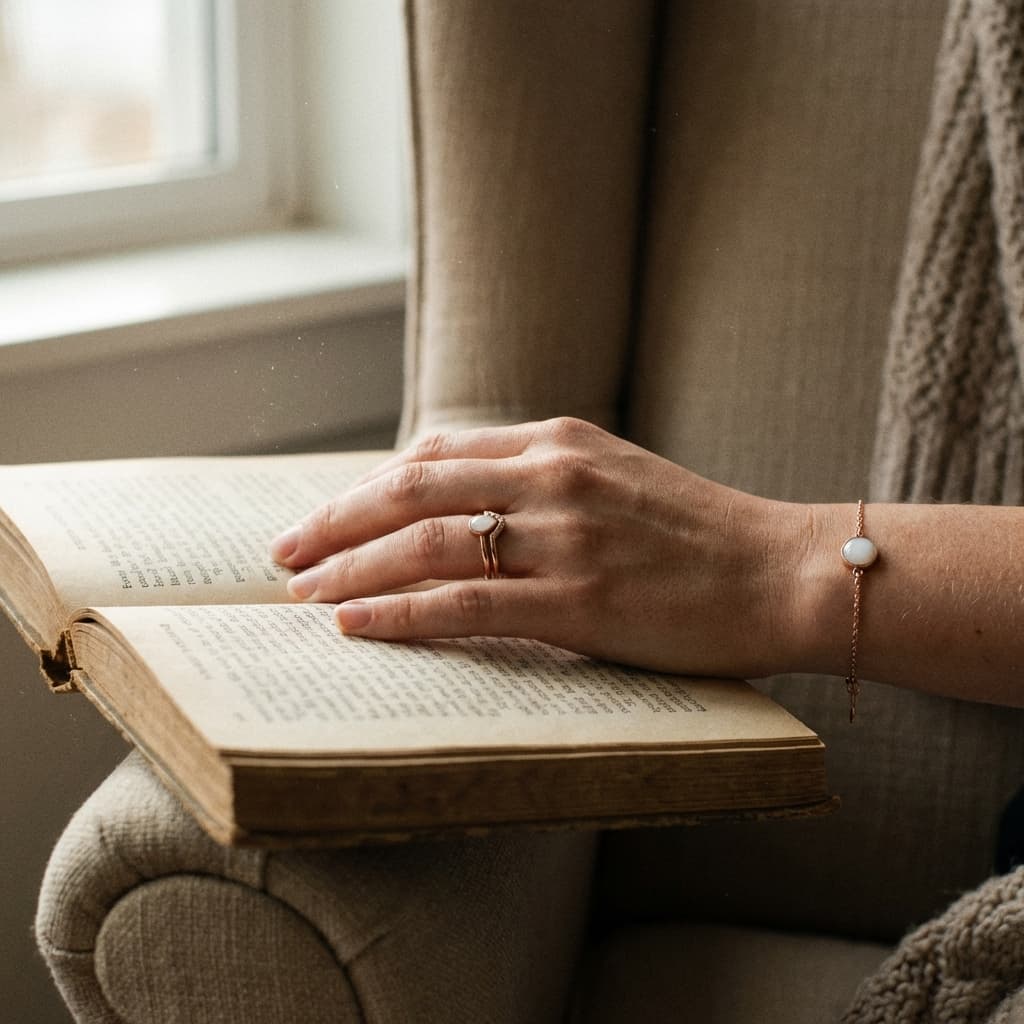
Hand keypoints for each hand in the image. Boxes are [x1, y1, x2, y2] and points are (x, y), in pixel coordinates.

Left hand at [270, 417, 802, 677]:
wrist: (782, 570)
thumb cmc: (701, 533)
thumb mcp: (615, 477)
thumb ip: (542, 481)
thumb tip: (465, 505)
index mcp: (558, 441)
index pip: (435, 453)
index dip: (370, 486)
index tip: (330, 515)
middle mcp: (552, 477)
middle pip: (411, 489)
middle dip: (335, 521)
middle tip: (283, 553)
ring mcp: (564, 537)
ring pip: (426, 544)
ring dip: (350, 569)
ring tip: (301, 594)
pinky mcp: (579, 601)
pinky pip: (465, 603)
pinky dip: (400, 613)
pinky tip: (354, 624)